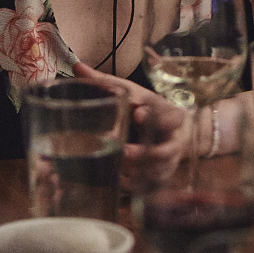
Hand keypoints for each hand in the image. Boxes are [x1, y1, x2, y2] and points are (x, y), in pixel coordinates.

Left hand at [73, 62, 189, 190]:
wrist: (177, 133)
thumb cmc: (148, 110)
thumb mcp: (133, 94)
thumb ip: (106, 82)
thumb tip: (76, 65)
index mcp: (170, 116)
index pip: (170, 116)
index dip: (157, 115)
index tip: (139, 112)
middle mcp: (174, 141)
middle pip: (166, 151)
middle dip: (146, 153)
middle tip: (124, 151)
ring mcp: (169, 163)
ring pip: (157, 172)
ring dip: (138, 173)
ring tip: (119, 169)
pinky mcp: (161, 178)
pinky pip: (150, 187)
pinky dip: (135, 187)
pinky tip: (119, 184)